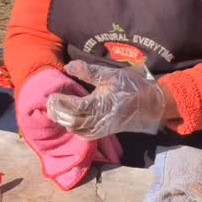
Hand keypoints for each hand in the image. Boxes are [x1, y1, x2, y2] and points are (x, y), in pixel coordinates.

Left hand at [47, 60, 165, 139]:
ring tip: (56, 110)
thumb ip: (88, 71)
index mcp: (100, 104)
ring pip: (76, 130)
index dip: (60, 102)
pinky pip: (84, 134)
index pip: (74, 107)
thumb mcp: (110, 74)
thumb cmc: (131, 87)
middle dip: (58, 113)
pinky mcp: (104, 132)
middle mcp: (99, 120)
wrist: (151, 104)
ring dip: (64, 121)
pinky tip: (69, 119)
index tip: (52, 95)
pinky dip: (74, 128)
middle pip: (72, 121)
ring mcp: (101, 129)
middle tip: (50, 102)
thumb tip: (68, 66)